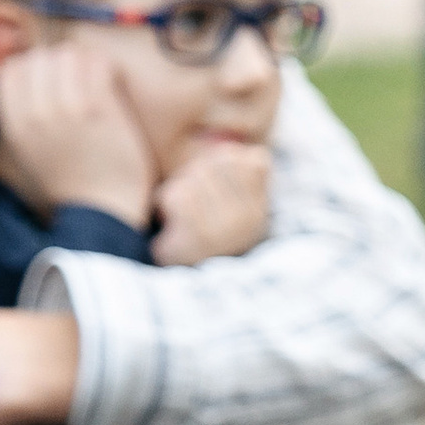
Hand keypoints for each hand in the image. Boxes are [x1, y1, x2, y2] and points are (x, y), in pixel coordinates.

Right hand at [0, 36, 159, 223]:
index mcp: (14, 127)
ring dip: (85, 62)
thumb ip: (25, 117)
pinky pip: (96, 64)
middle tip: (79, 80)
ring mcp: (65, 110)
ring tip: (96, 80)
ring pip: (68, 54)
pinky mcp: (97, 110)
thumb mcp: (31, 152)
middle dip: (60, 62)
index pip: (9, 71)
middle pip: (39, 57)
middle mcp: (34, 115)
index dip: (32, 68)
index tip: (51, 81)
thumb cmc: (72, 183)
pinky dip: (105, 66)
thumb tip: (29, 77)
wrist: (102, 213)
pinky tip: (111, 82)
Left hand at [153, 140, 271, 265]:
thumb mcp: (224, 199)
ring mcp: (226, 233)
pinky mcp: (196, 241)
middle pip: (220, 162)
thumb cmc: (195, 228)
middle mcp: (250, 223)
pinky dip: (163, 201)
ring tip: (178, 213)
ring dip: (177, 188)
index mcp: (260, 212)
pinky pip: (177, 196)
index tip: (211, 185)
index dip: (223, 163)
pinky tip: (168, 221)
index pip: (255, 161)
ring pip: (196, 177)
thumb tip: (238, 145)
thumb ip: (236, 167)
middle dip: (196, 173)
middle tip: (188, 199)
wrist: (170, 279)